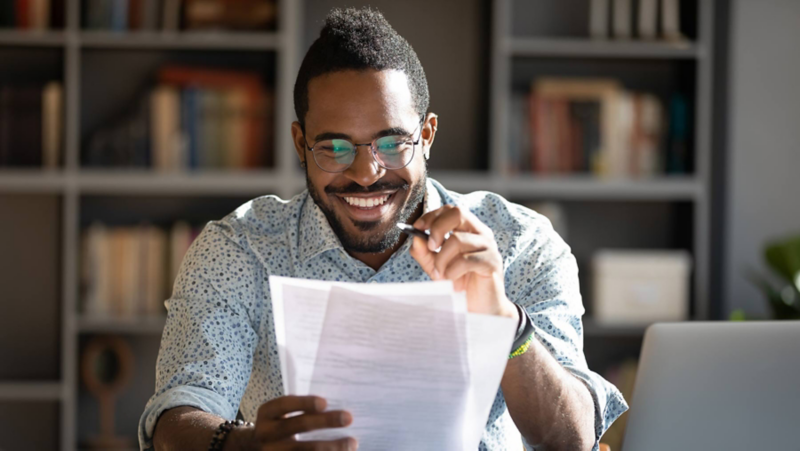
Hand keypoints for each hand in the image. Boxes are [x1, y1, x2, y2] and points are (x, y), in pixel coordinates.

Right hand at [241, 395, 356, 449]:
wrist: (257, 449)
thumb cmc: (279, 426)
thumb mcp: (281, 415)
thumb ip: (301, 410)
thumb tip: (337, 409)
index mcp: (267, 413)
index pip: (284, 404)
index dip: (304, 403)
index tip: (325, 403)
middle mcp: (266, 433)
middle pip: (298, 426)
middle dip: (325, 421)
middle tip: (348, 418)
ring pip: (304, 450)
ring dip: (331, 447)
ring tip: (351, 443)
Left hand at [409, 205, 517, 319]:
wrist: (478, 309)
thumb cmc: (459, 283)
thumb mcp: (436, 266)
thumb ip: (424, 252)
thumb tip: (415, 237)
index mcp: (469, 229)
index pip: (450, 210)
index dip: (432, 216)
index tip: (417, 228)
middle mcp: (481, 233)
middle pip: (457, 213)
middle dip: (437, 228)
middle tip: (430, 247)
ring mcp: (488, 247)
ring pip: (457, 240)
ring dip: (442, 259)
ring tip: (440, 275)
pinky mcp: (492, 262)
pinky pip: (466, 260)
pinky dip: (452, 271)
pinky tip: (451, 282)